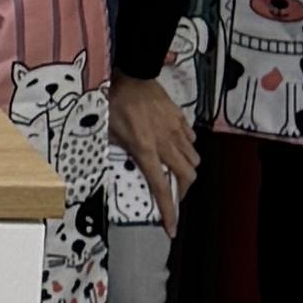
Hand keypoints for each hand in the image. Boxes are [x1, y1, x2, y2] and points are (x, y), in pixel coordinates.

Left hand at [110, 73, 199, 211]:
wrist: (131, 75)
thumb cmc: (116, 100)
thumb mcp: (109, 131)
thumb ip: (120, 150)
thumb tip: (124, 162)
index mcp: (145, 149)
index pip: (161, 188)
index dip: (168, 211)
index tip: (171, 227)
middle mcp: (165, 143)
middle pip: (187, 177)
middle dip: (182, 191)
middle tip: (173, 194)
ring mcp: (176, 131)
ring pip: (193, 160)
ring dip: (186, 169)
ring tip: (174, 170)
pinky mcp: (181, 120)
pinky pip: (191, 140)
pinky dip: (187, 148)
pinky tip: (175, 145)